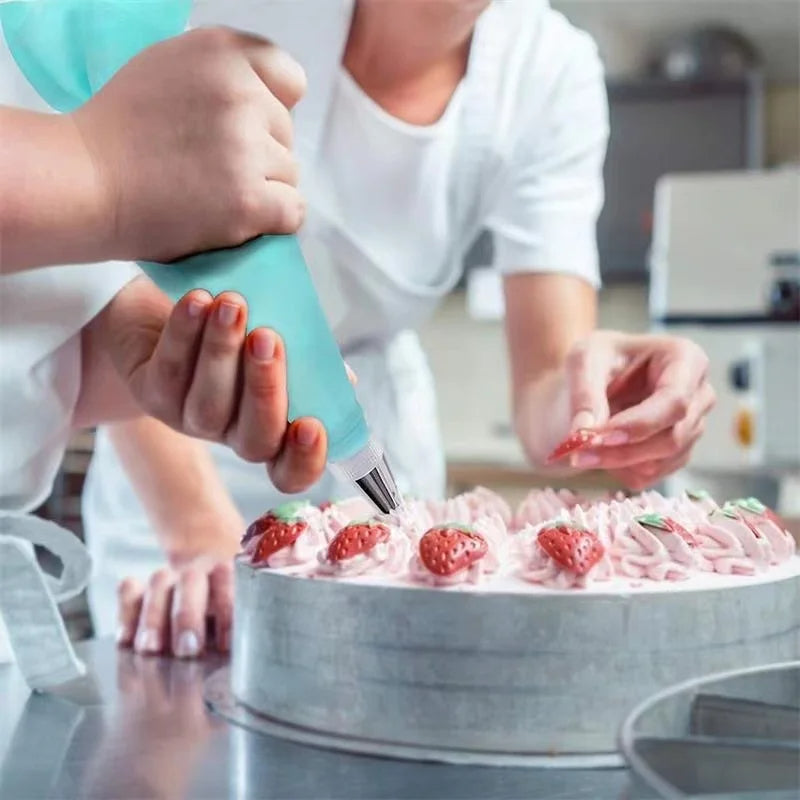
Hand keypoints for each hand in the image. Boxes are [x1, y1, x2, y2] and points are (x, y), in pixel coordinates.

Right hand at [71, 27, 305, 262]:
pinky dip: (273, 221)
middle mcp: (240, 94)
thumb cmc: (121, 131)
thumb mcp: (170, 66)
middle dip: (260, 152)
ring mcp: (246, 148)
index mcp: (222, 52)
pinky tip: (239, 218)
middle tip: (209, 166)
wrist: (86, 182)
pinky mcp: (249, 200)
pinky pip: (293, 212)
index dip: (270, 108)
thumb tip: (275, 99)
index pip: (289, 80)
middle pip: (287, 133)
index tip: (239, 126)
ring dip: (263, 188)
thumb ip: (224, 73)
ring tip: (213, 193)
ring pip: (290, 174)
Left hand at [99, 277, 329, 493]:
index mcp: (271, 428)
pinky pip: (169, 370)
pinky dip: (184, 333)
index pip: (290, 470)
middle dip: (264, 390)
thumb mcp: (280, 343)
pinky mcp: (150, 394)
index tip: (313, 424)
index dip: (304, 460)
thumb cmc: (241, 329)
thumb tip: (343, 379)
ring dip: (221, 352)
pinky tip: (197, 301)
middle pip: (253, 439)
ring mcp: (188, 420)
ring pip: (209, 403)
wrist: (176, 306)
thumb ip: (311, 363)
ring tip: (233, 304)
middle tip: (268, 338)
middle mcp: (230, 434)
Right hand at [117, 555, 234, 657]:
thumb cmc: (228, 608)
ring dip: (154, 618)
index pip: (229, 585)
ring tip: (151, 649)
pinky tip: (127, 641)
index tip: (224, 646)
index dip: (226, 614)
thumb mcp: (239, 616)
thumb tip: (240, 665)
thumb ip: (239, 633)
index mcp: (229, 574)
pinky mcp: (141, 588)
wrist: (207, 575)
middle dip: (187, 616)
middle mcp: (198, 572)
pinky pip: (128, 590)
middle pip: (191, 581)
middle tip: (186, 650)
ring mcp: (168, 578)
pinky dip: (126, 613)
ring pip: (158, 583)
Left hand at [558, 331, 715, 489]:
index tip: (598, 437)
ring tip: (581, 451)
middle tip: (577, 454)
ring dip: (617, 464)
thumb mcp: (583, 362)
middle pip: (672, 437)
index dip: (638, 425)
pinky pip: (654, 475)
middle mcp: (699, 394)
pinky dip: (622, 471)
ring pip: (662, 461)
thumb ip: (585, 395)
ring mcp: (693, 426)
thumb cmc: (595, 361)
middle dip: (622, 451)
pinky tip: (601, 453)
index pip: (675, 400)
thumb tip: (584, 434)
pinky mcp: (679, 452)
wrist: (592, 381)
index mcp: (685, 358)